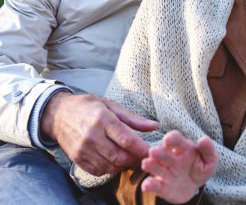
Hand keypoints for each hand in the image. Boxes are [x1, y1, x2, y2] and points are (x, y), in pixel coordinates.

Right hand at [41, 91, 156, 175]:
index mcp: (103, 119)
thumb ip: (133, 118)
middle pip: (120, 156)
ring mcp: (83, 150)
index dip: (141, 148)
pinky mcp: (77, 159)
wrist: (59, 114)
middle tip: (143, 156)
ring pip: (110, 166)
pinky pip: (99, 171)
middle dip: (135, 159)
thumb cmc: (89, 107)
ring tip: (131, 157)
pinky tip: (115, 161)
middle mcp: (92, 136)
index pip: (126, 139)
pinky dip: (110, 169)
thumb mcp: (111, 105)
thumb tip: (154, 126)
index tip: (152, 151)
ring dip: (124, 165)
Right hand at [141, 130, 217, 203]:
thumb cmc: (201, 167)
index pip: (176, 139)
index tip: (168, 140)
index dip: (172, 138)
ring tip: (146, 164)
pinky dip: (150, 185)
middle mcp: (171, 158)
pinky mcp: (162, 187)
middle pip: (163, 153)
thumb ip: (208, 150)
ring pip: (156, 167)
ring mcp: (165, 172)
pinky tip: (146, 185)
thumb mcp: (209, 159)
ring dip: (151, 165)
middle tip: (153, 151)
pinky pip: (155, 185)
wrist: (194, 186)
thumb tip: (204, 139)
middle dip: (159, 152)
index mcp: (183, 147)